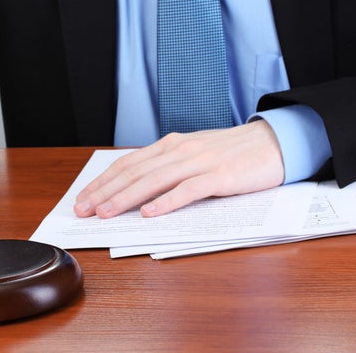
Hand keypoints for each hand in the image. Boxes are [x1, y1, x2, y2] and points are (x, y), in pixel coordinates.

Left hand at [73, 120, 284, 218]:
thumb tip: (136, 190)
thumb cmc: (231, 153)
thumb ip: (167, 168)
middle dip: (104, 191)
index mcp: (169, 145)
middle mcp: (178, 150)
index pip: (126, 164)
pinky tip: (150, 213)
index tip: (82, 198)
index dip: (102, 182)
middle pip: (133, 172)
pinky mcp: (219, 175)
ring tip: (106, 213)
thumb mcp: (193, 154)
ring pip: (154, 180)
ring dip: (126, 197)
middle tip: (83, 209)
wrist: (272, 141)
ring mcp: (198, 162)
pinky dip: (167, 201)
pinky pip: (188, 190)